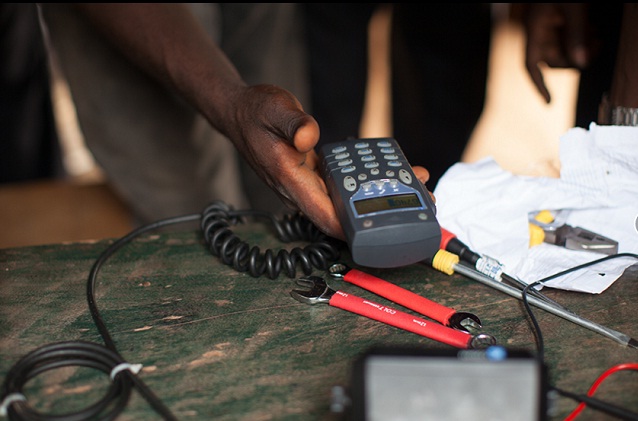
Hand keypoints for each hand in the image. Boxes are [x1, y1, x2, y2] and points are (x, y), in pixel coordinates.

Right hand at [221, 84, 433, 239]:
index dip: (353, 227)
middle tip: (419, 203)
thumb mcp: (274, 109)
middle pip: (341, 214)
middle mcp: (300, 189)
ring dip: (378, 198)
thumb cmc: (256, 112)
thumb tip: (311, 136)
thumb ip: (294, 123)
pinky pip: (342, 187)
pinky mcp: (314, 177)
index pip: (324, 214)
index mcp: (290, 179)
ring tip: (417, 184)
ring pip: (345, 201)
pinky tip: (390, 172)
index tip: (384, 231)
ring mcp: (308, 185)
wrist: (241, 113)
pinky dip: (366, 183)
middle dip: (379, 215)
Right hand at [523, 3, 598, 102]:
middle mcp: (538, 31)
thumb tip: (582, 64)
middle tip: (596, 49)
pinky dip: (581, 39)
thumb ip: (577, 36)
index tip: (549, 103)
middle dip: (574, 60)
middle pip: (552, 59)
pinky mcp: (559, 20)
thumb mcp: (574, 9)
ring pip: (563, 49)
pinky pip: (568, 37)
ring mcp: (548, 26)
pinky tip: (592, 31)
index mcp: (534, 30)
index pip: (531, 65)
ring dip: (581, 49)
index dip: (539, 85)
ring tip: (597, 39)